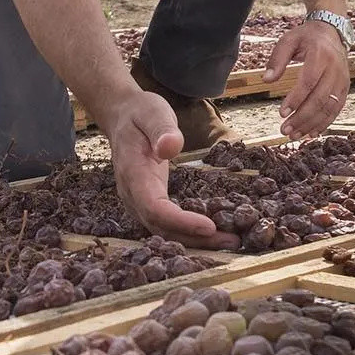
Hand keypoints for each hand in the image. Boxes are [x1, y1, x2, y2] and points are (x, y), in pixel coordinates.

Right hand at [105, 90, 240, 249]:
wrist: (122, 117)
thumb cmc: (141, 113)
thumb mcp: (153, 112)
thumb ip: (162, 129)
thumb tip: (171, 148)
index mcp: (133, 174)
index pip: (155, 208)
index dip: (181, 221)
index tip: (209, 226)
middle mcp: (133, 195)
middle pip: (162, 228)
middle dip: (195, 238)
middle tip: (232, 242)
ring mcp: (139, 201)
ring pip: (164, 230)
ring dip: (195, 240)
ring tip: (230, 241)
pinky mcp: (149, 201)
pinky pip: (167, 223)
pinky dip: (189, 231)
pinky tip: (214, 231)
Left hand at [263, 20, 349, 138]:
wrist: (331, 31)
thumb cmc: (307, 37)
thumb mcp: (289, 40)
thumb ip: (277, 59)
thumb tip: (266, 79)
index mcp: (321, 55)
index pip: (309, 81)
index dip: (296, 99)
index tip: (281, 112)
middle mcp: (335, 68)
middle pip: (320, 98)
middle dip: (302, 117)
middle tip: (285, 129)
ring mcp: (342, 79)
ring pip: (329, 107)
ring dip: (312, 124)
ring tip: (295, 135)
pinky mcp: (345, 87)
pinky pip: (337, 109)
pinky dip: (325, 123)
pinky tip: (311, 132)